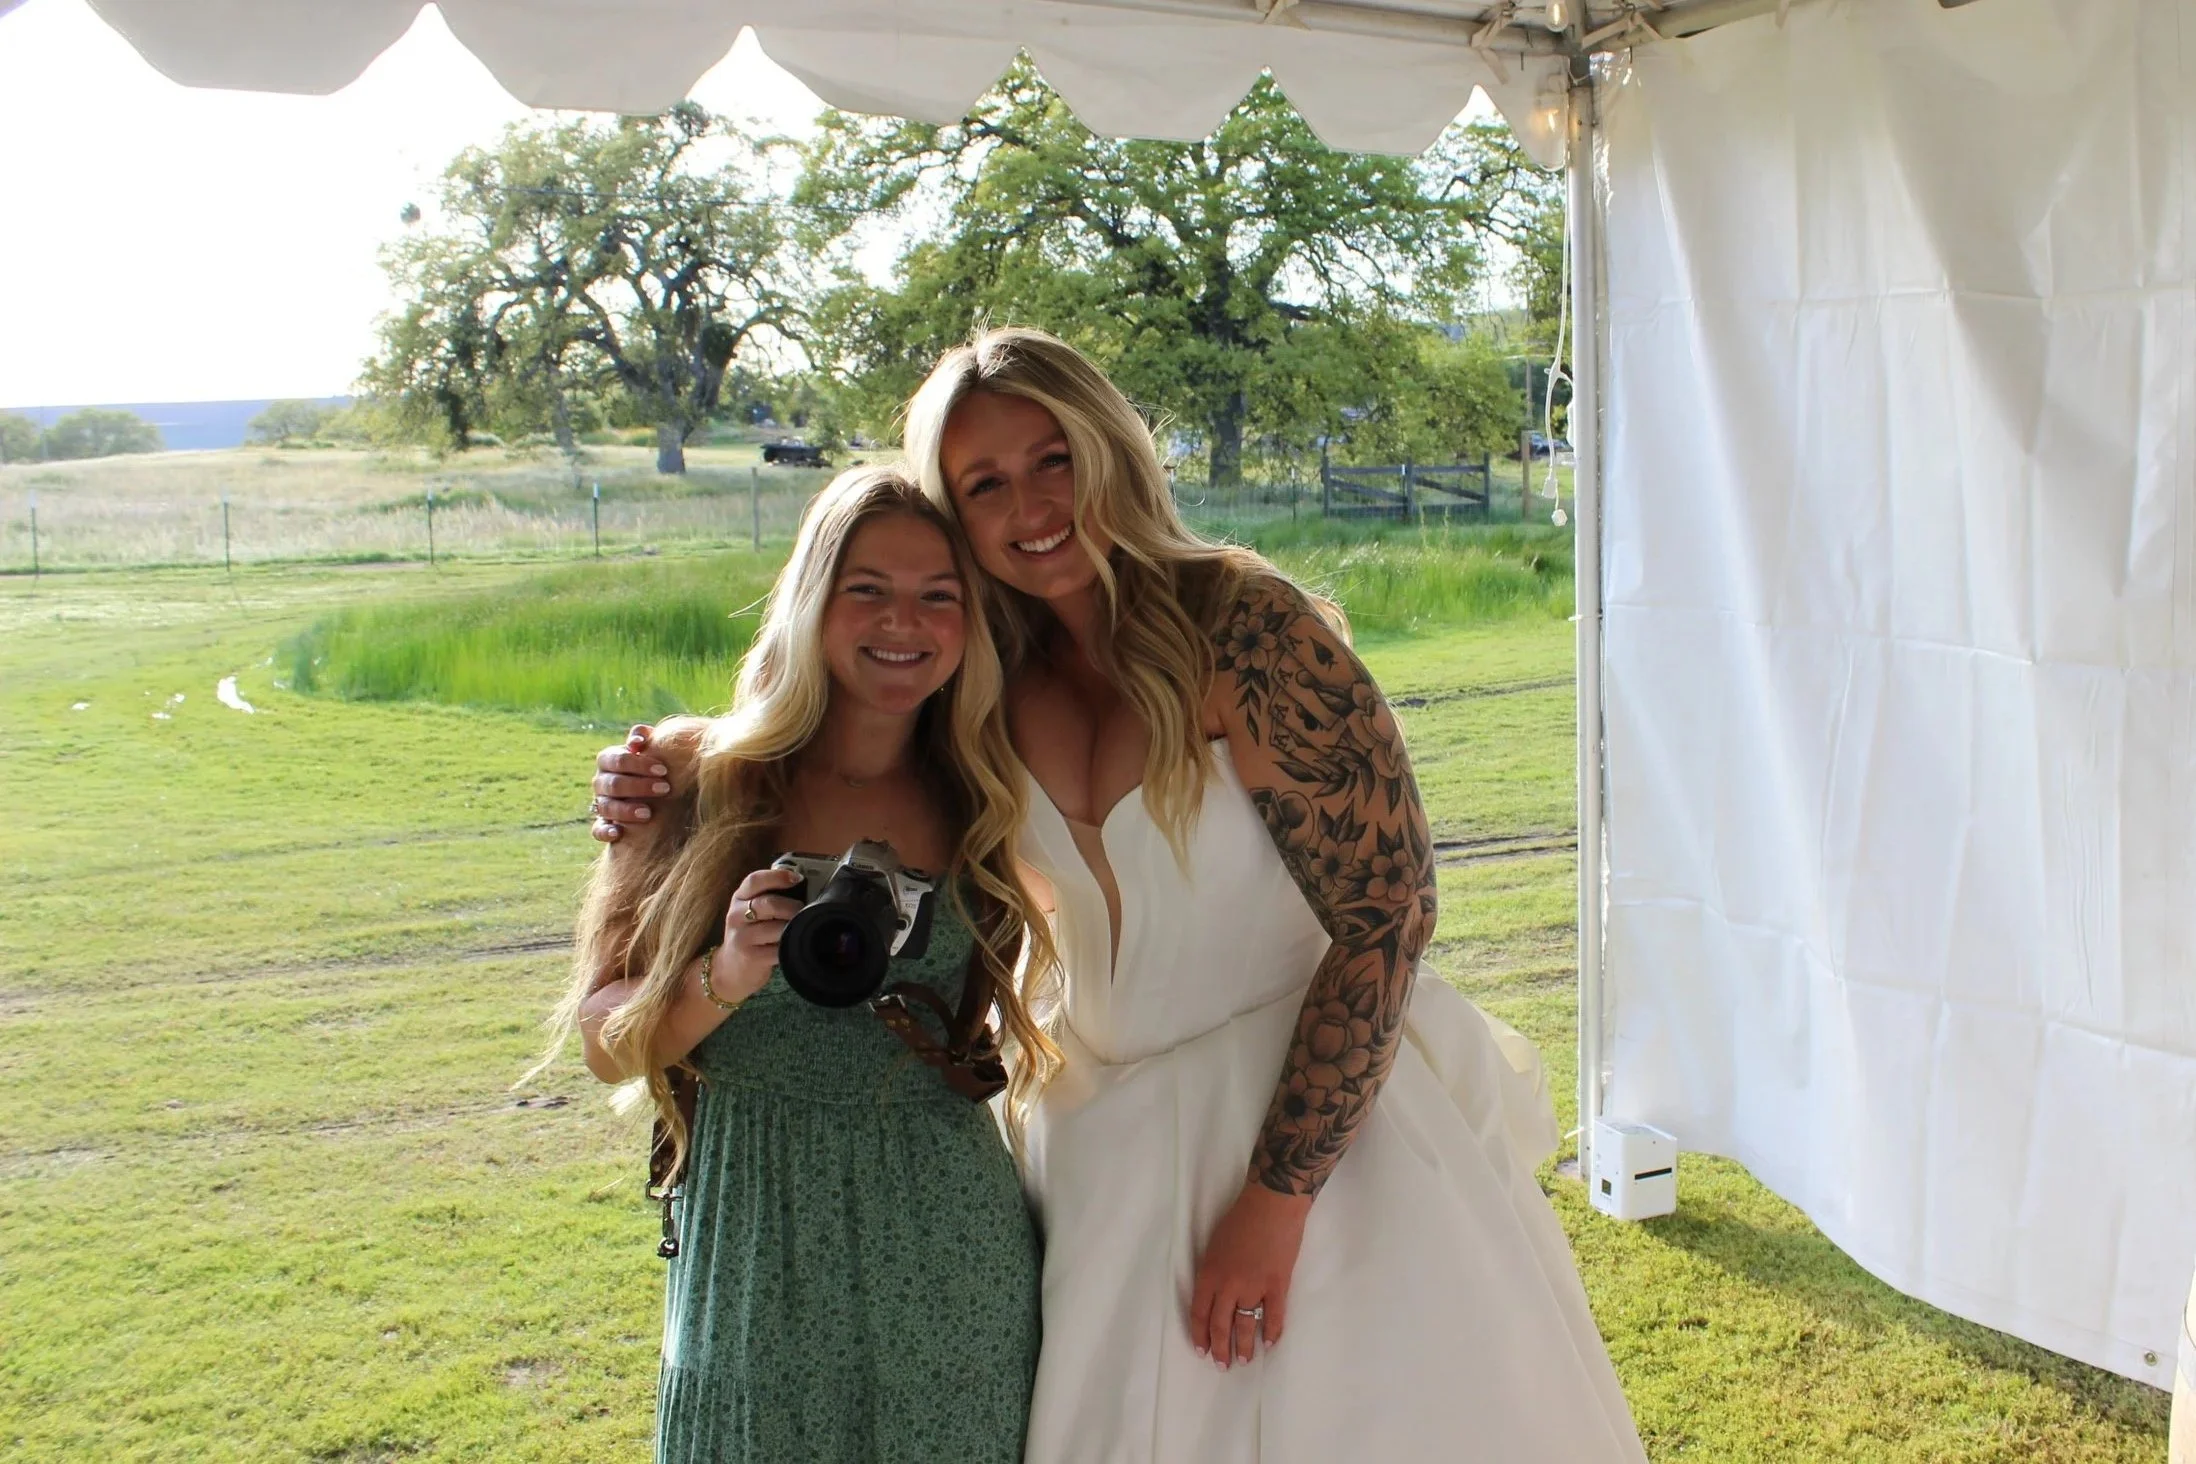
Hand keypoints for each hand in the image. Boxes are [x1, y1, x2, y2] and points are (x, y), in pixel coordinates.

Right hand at [591, 724, 672, 842]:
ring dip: (625, 810)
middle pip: (613, 784)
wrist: (652, 792)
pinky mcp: (603, 824)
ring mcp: (600, 803)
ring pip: (606, 807)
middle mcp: (601, 781)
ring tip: (648, 813)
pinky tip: (618, 833)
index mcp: (608, 760)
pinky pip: (597, 829)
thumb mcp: (649, 749)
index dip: (639, 764)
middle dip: (639, 786)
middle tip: (665, 789)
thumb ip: (644, 738)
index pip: (617, 760)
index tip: (663, 770)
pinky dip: (605, 831)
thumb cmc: (652, 765)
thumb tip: (638, 738)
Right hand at [711, 867, 804, 1005]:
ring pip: (776, 927)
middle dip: (792, 907)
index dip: (777, 876)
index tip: (797, 878)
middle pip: (769, 904)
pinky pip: (778, 949)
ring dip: (793, 928)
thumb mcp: (750, 912)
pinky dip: (790, 947)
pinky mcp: (750, 957)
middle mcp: (736, 915)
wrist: (728, 969)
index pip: (755, 880)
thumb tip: (802, 886)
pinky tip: (792, 946)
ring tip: (799, 929)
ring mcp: (742, 937)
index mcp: (739, 898)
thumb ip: (768, 898)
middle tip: (804, 911)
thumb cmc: (749, 935)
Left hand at [1188, 1181, 1311, 1368]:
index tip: (1202, 1351)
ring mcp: (1254, 1286)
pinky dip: (1272, 1332)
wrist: (1271, 1205)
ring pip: (1246, 1325)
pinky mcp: (1278, 1285)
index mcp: (1209, 1274)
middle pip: (1220, 1325)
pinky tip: (1270, 1344)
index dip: (1200, 1335)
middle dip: (1220, 1348)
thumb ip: (1213, 1272)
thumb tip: (1216, 1295)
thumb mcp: (1215, 1245)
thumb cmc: (1240, 1220)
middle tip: (1222, 1365)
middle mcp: (1228, 1285)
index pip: (1199, 1313)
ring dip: (1244, 1346)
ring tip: (1244, 1360)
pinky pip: (1274, 1316)